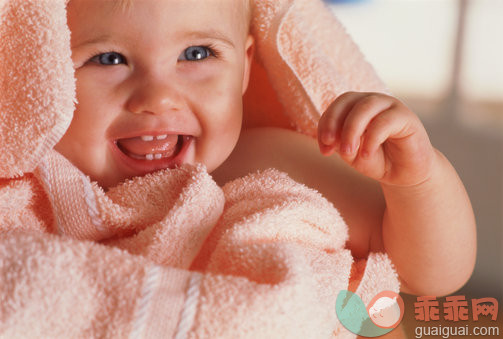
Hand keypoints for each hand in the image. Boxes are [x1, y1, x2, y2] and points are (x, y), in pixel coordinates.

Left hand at [317, 92, 435, 186]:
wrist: (404, 175)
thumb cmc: (376, 160)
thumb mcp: (351, 153)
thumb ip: (340, 142)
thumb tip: (332, 137)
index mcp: (356, 107)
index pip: (336, 106)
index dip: (326, 124)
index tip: (324, 150)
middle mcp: (373, 102)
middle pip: (348, 100)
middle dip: (334, 123)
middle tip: (330, 145)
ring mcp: (390, 106)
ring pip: (365, 107)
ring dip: (351, 130)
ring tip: (348, 152)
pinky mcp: (406, 117)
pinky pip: (384, 121)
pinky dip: (371, 138)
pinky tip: (367, 154)